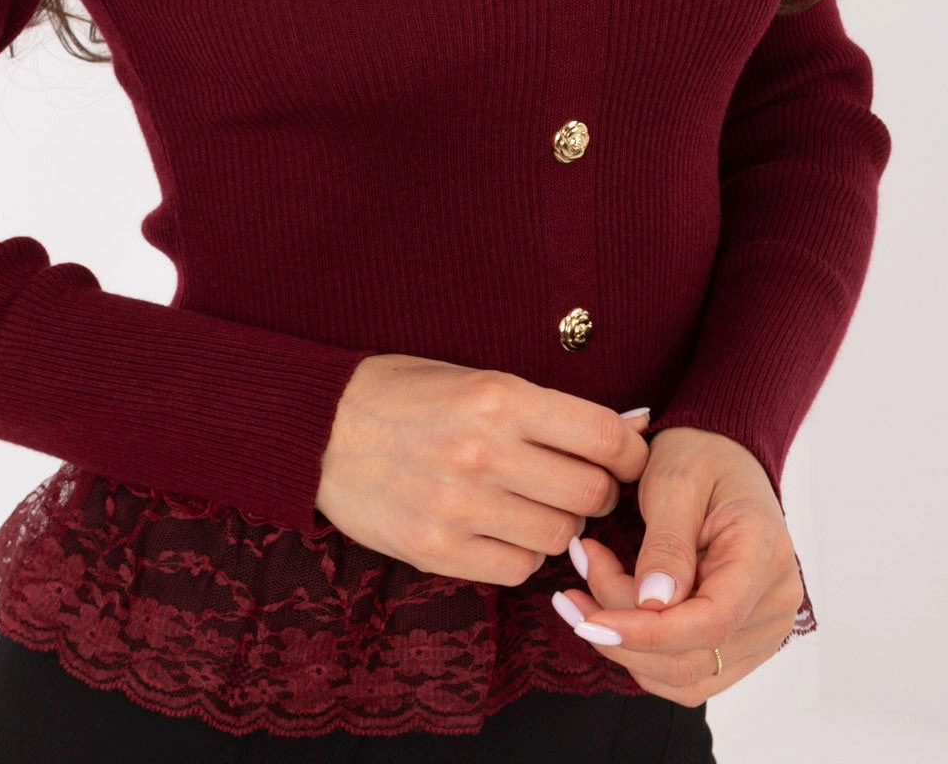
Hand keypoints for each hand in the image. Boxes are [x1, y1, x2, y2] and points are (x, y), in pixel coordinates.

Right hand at [315, 353, 650, 586]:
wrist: (317, 429)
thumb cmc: (403, 394)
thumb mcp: (474, 377)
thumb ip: (547, 407)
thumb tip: (631, 426)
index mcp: (498, 397)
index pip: (603, 436)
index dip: (630, 452)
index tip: (628, 457)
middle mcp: (484, 452)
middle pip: (590, 492)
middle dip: (598, 490)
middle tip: (582, 482)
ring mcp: (460, 507)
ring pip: (559, 536)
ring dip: (560, 523)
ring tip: (535, 503)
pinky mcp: (438, 551)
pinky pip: (518, 569)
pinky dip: (522, 553)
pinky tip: (502, 528)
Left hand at [551, 426, 804, 705]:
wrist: (723, 458)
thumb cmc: (701, 457)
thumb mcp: (676, 480)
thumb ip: (666, 543)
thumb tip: (653, 605)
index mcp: (765, 555)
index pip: (712, 621)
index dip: (648, 632)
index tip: (590, 619)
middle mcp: (775, 603)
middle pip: (694, 654)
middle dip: (623, 633)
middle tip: (569, 593)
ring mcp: (763, 629)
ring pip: (686, 675)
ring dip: (625, 648)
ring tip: (579, 599)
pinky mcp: (742, 644)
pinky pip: (689, 674)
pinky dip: (642, 654)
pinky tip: (609, 614)